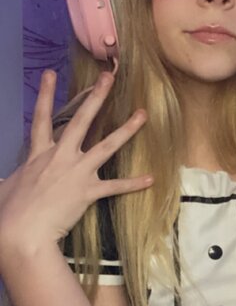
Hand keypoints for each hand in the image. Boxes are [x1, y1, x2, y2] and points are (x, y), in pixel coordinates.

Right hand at [0, 71, 152, 252]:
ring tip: (142, 115)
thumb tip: (4, 182)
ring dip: (126, 129)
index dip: (44, 94)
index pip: (41, 118)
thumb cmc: (9, 212)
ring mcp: (76, 172)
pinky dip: (133, 184)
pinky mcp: (88, 191)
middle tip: (108, 77)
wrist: (23, 231)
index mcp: (38, 155)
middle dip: (96, 97)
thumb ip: (8, 181)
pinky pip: (115, 187)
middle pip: (81, 121)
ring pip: (106, 145)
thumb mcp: (4, 188)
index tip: (50, 74)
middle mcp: (60, 157)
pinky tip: (150, 179)